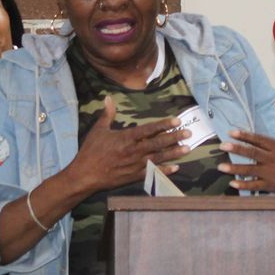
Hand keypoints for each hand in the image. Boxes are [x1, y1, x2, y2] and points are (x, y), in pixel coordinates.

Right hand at [65, 95, 186, 192]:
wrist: (85, 175)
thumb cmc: (91, 151)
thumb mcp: (98, 130)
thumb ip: (107, 114)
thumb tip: (108, 98)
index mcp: (126, 138)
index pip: (149, 130)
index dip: (164, 125)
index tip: (177, 121)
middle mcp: (134, 151)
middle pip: (158, 143)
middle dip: (175, 138)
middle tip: (189, 133)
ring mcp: (135, 165)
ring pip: (159, 158)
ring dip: (174, 153)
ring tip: (188, 148)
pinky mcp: (134, 176)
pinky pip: (152, 174)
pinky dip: (165, 171)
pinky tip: (176, 168)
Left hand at [220, 129, 274, 195]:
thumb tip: (259, 136)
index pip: (259, 139)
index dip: (245, 135)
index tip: (232, 132)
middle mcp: (274, 160)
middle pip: (252, 153)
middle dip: (236, 149)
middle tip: (223, 146)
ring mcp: (271, 173)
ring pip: (250, 170)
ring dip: (234, 168)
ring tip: (221, 167)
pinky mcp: (269, 185)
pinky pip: (254, 186)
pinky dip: (243, 185)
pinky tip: (232, 183)